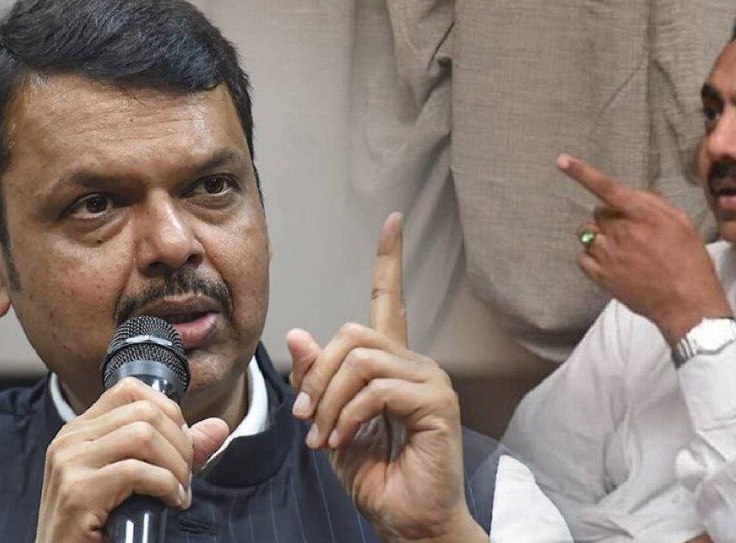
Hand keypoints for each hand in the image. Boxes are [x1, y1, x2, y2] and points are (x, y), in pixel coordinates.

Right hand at [36, 378, 228, 541]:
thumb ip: (178, 450)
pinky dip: (166, 486)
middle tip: (184, 476)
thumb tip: (219, 426)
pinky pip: (137, 471)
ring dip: (176, 465)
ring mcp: (69, 463)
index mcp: (81, 429)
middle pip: (145, 412)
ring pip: (144, 435)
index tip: (179, 446)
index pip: (130, 389)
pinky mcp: (77, 492)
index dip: (169, 412)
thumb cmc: (103, 523)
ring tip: (178, 490)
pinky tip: (170, 502)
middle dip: (180, 444)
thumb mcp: (142, 479)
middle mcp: (70, 439)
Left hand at [288, 213, 486, 542]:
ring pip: (361, 360)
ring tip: (323, 438)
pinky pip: (376, 389)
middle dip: (318, 376)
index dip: (390, 261)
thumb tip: (298, 334)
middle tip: (306, 420)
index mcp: (394, 366)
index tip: (393, 223)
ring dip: (328, 402)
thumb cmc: (379, 479)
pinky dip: (347, 417)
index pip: (392, 301)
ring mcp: (430, 381)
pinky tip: (343, 441)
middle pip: (354, 335)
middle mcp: (416, 364)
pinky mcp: (436, 402)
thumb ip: (317, 382)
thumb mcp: (331, 425)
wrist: (410, 522)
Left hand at [558, 153, 730, 344]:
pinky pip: (583, 256)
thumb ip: (652, 204)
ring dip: (600, 236)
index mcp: (642, 215)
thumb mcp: (681, 222)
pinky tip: (611, 262)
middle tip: (631, 232)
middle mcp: (621, 232)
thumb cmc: (689, 261)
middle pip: (599, 213)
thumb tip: (629, 195)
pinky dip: (592, 255)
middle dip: (611, 217)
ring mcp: (608, 255)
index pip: (608, 189)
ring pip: (588, 233)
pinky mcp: (600, 276)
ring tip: (621, 249)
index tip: (561, 160)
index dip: (582, 173)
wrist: (686, 303)